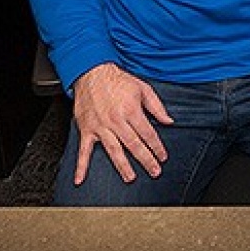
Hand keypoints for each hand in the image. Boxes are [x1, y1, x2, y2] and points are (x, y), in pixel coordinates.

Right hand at [69, 62, 174, 184]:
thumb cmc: (117, 80)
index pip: (148, 133)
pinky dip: (81, 166)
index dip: (157, 147)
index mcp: (131, 110)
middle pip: (134, 145)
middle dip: (146, 160)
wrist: (92, 72)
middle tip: (154, 172)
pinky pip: (83, 150)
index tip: (162, 157)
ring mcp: (100, 126)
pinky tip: (80, 179)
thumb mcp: (143, 88)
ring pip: (113, 150)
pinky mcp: (87, 129)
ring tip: (130, 178)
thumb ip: (157, 106)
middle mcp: (116, 120)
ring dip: (122, 166)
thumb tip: (169, 121)